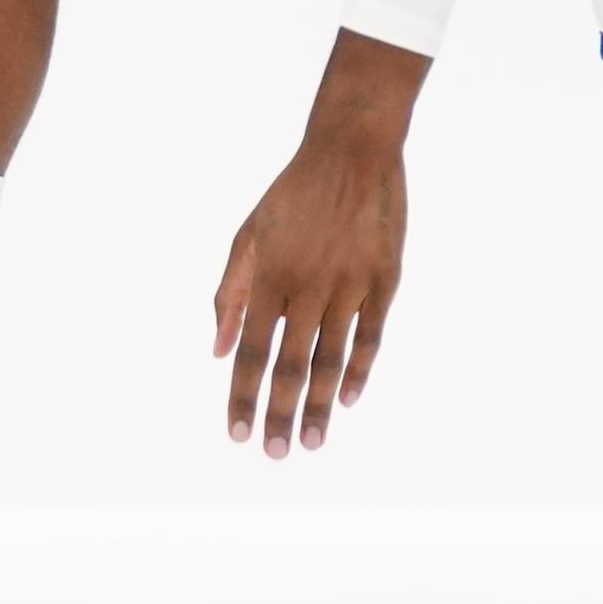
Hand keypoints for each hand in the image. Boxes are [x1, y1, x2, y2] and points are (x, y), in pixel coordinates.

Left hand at [210, 33, 424, 456]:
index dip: (243, 395)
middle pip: (290, 365)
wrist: (351, 149)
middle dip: (279, 414)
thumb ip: (230, 291)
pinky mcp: (383, 281)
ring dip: (317, 405)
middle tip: (275, 454)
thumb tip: (219, 349)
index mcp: (269, 277)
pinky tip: (346, 399)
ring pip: (331, 360)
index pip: (251, 351)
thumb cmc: (293, 193)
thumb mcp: (248, 233)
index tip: (237, 432)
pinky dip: (358, 371)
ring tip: (309, 442)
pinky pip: (370, 337)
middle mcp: (307, 288)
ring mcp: (348, 287)